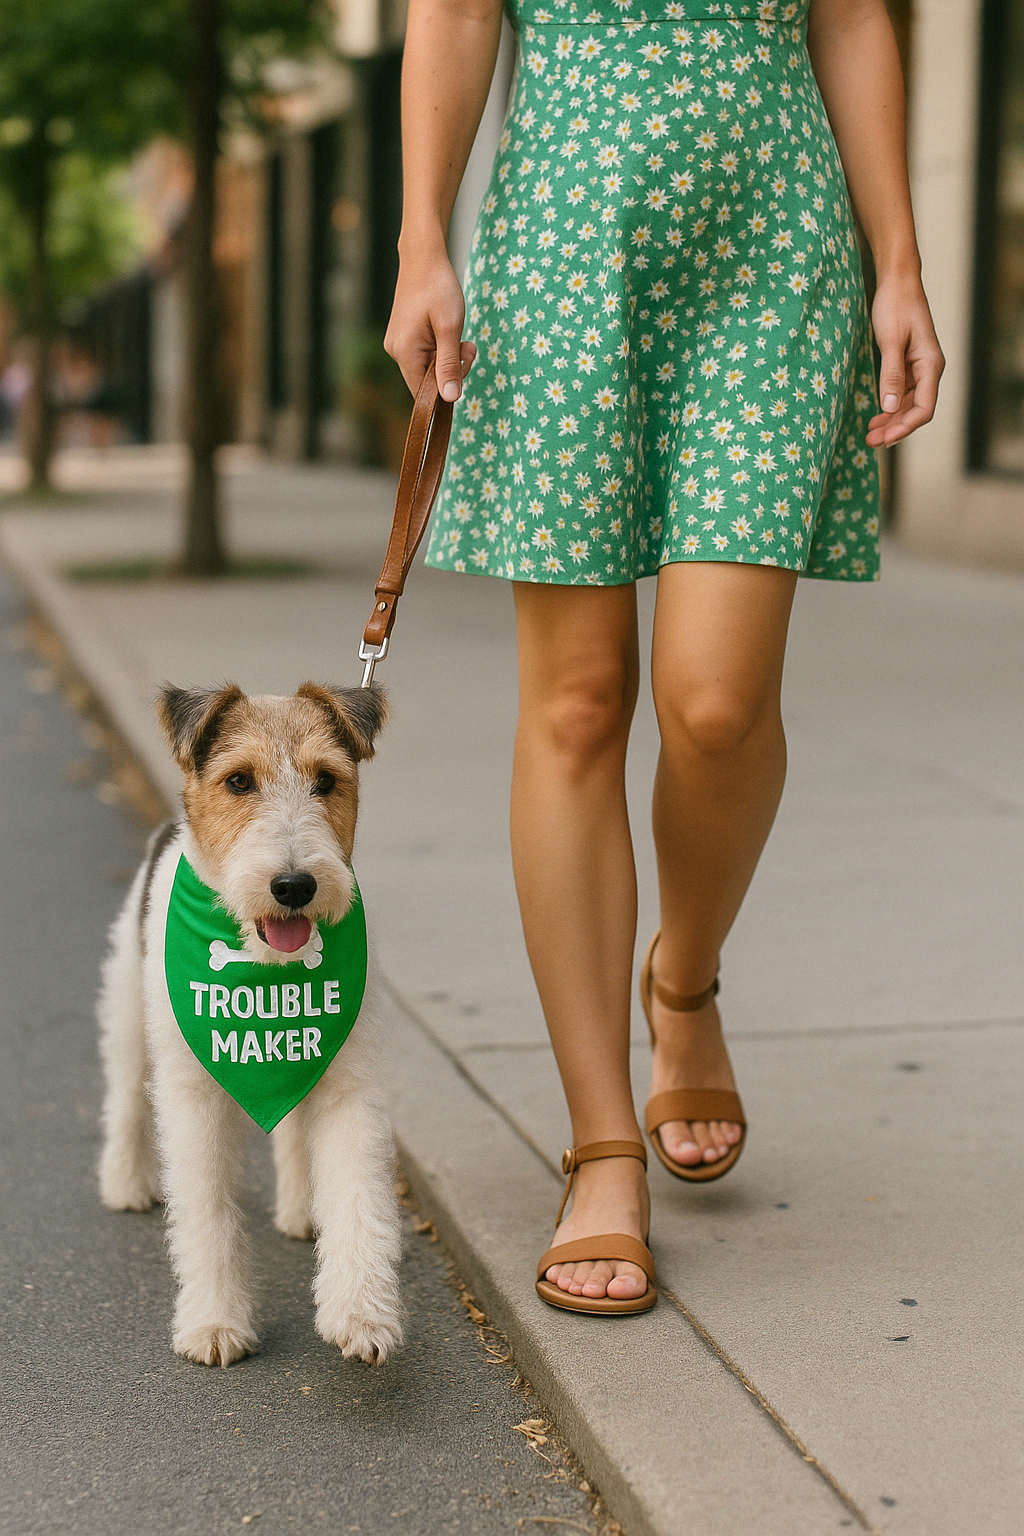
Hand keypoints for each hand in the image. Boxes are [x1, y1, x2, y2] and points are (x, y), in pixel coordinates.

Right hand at [384, 248, 476, 400]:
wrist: (424, 257)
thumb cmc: (438, 288)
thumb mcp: (450, 327)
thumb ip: (450, 365)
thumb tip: (451, 399)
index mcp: (404, 352)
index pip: (424, 393)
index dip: (447, 389)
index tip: (464, 364)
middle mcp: (396, 352)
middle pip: (428, 381)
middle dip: (452, 369)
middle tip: (468, 346)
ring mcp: (398, 344)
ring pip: (429, 368)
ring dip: (449, 358)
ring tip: (461, 336)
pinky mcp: (404, 337)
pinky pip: (426, 355)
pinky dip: (442, 349)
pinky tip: (448, 332)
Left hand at [866, 273, 943, 446]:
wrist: (897, 281)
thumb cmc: (895, 306)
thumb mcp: (891, 341)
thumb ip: (891, 374)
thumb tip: (890, 407)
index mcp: (931, 365)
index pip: (924, 408)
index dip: (905, 427)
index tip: (885, 439)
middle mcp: (928, 369)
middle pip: (915, 410)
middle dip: (895, 428)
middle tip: (870, 442)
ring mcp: (918, 368)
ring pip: (907, 404)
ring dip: (890, 420)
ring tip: (869, 434)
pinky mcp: (907, 364)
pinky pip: (900, 392)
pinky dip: (889, 406)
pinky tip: (875, 416)